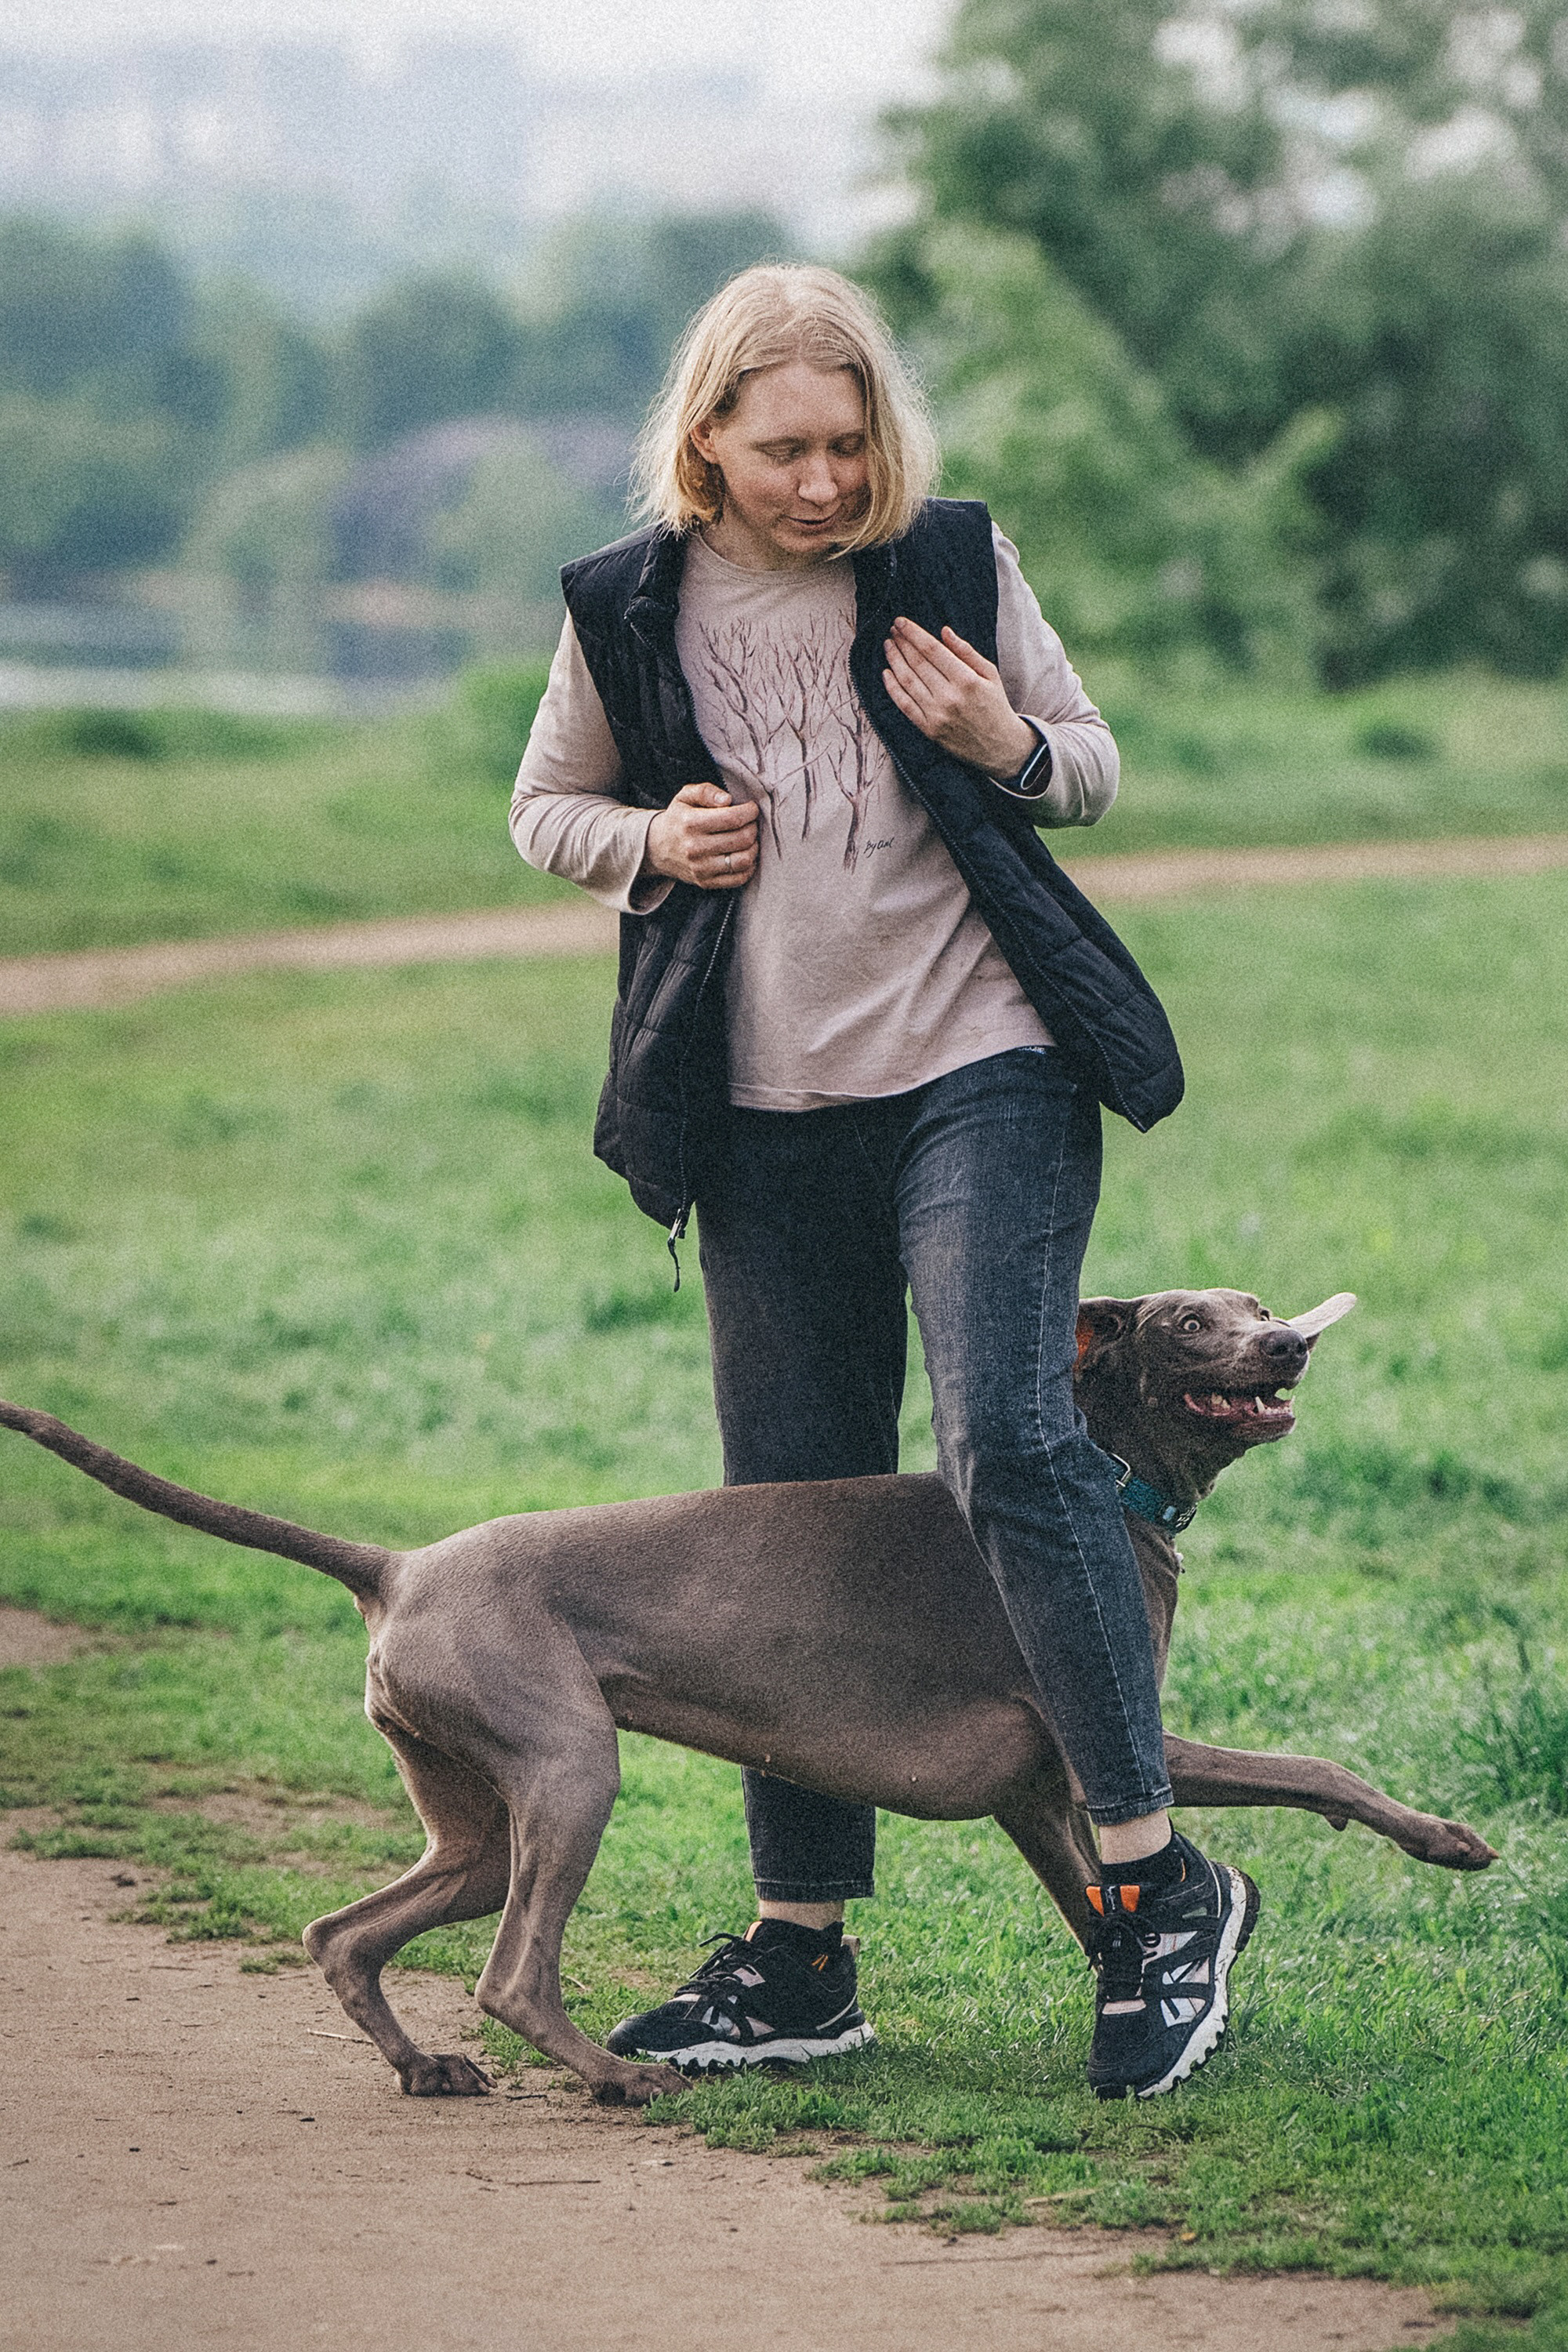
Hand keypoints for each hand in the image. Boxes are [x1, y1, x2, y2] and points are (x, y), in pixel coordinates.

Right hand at [642, 781, 758, 890]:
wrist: (657, 848)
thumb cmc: (677, 819)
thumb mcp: (685, 796)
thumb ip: (706, 791)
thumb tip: (727, 800)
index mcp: (691, 823)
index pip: (732, 818)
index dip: (749, 812)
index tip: (751, 808)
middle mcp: (695, 848)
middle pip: (741, 839)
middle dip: (753, 828)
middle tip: (751, 822)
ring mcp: (701, 868)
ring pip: (743, 860)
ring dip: (753, 847)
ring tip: (749, 838)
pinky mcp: (706, 882)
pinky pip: (739, 878)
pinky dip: (749, 866)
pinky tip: (745, 854)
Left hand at [883, 617, 1037, 776]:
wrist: (1000, 746)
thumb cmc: (995, 706)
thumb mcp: (990, 674)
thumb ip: (966, 652)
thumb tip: (944, 631)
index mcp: (966, 680)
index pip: (932, 649)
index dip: (913, 633)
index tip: (901, 622)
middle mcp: (949, 697)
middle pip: (917, 662)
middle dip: (902, 643)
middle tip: (893, 630)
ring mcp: (936, 714)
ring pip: (907, 681)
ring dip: (894, 660)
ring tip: (888, 645)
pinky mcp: (928, 729)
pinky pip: (904, 705)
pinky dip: (892, 687)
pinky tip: (886, 673)